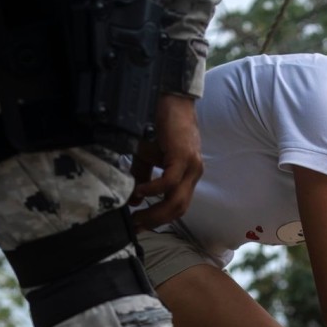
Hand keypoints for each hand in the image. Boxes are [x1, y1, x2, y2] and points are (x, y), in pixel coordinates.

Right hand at [130, 95, 203, 229]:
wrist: (170, 100)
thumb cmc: (159, 126)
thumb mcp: (148, 157)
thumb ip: (142, 177)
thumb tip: (134, 200)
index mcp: (188, 176)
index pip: (177, 206)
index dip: (159, 220)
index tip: (139, 227)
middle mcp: (193, 174)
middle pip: (179, 209)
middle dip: (156, 221)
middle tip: (136, 227)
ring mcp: (191, 166)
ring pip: (177, 200)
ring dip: (155, 211)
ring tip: (136, 215)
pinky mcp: (183, 156)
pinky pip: (169, 182)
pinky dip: (154, 190)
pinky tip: (139, 192)